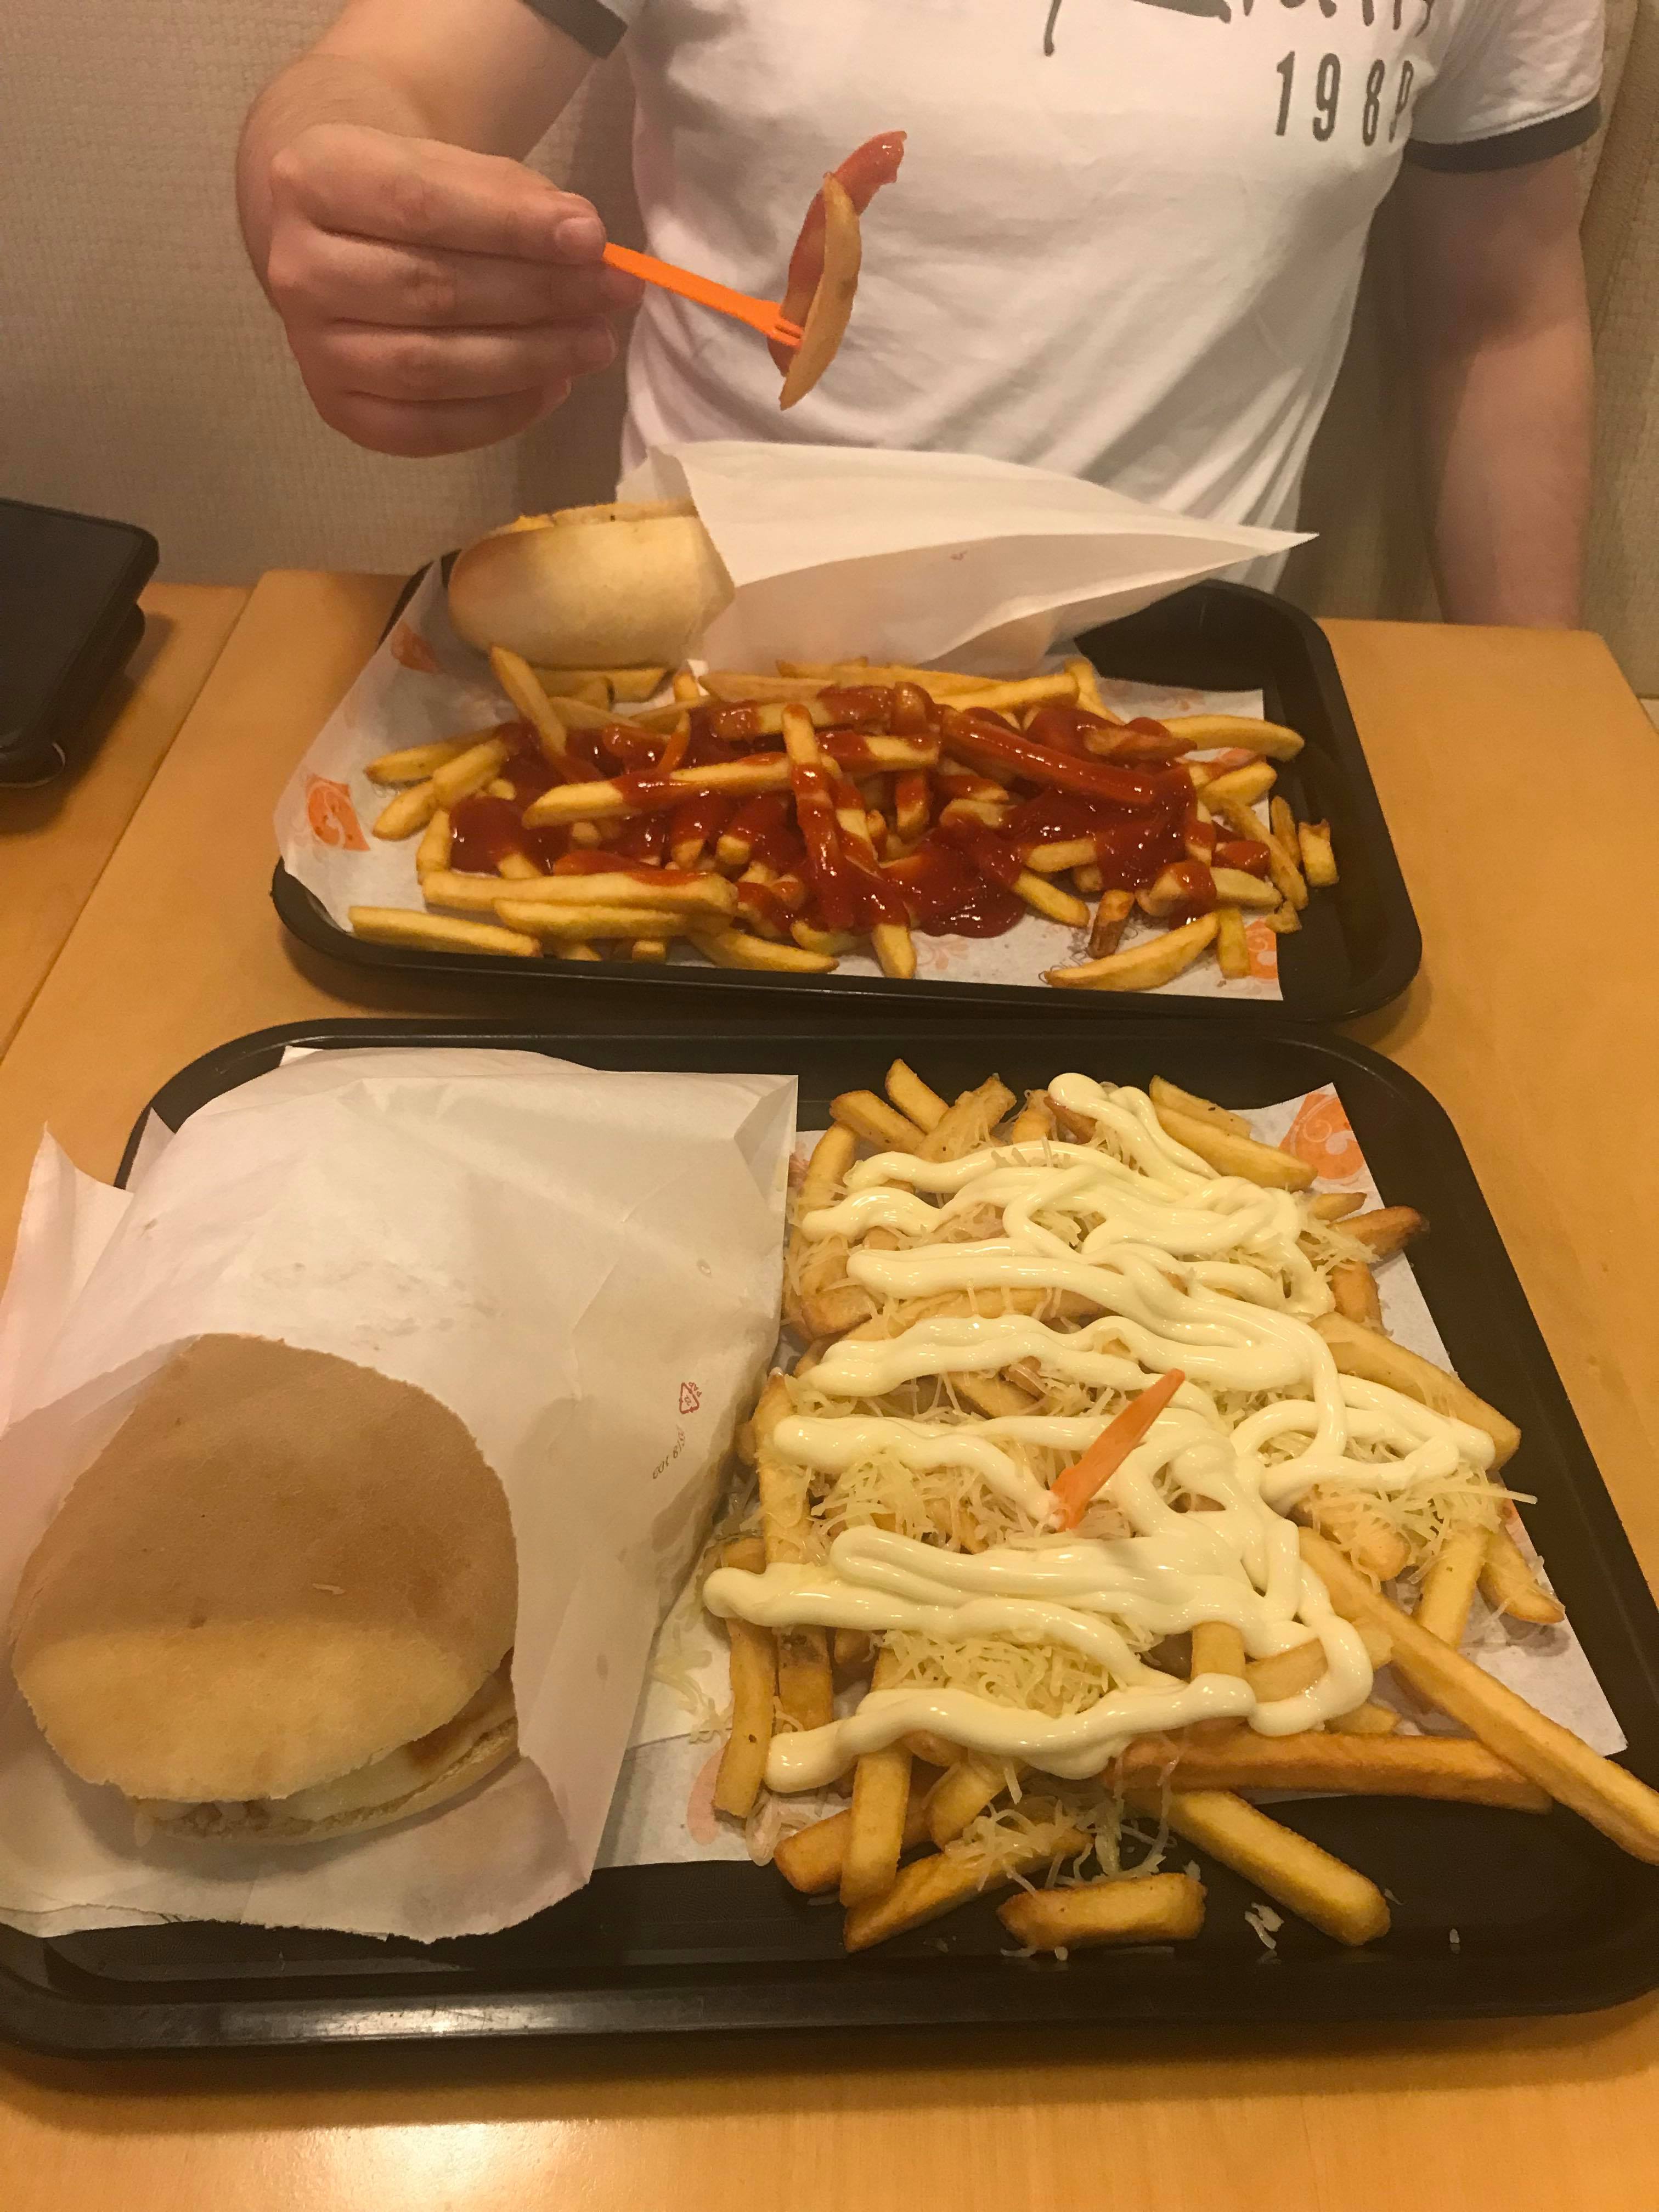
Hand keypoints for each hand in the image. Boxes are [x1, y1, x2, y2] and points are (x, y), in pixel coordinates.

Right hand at [262, 121, 642, 455]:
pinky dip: (501, 412)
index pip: (420, 204)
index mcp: (310, 179)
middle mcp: (295, 268)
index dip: (512, 226)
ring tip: (595, 342)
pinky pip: (428, 429)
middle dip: (538, 296)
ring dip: (529, 359)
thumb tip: (585, 242)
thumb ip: (514, 196)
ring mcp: (310, 348)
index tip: (591, 238)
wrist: (342, 229)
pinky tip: (554, 385)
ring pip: (431, 367)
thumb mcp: (453, 164)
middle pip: (430, 291)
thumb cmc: (410, 191)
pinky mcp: (339, 409)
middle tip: (613, 294)